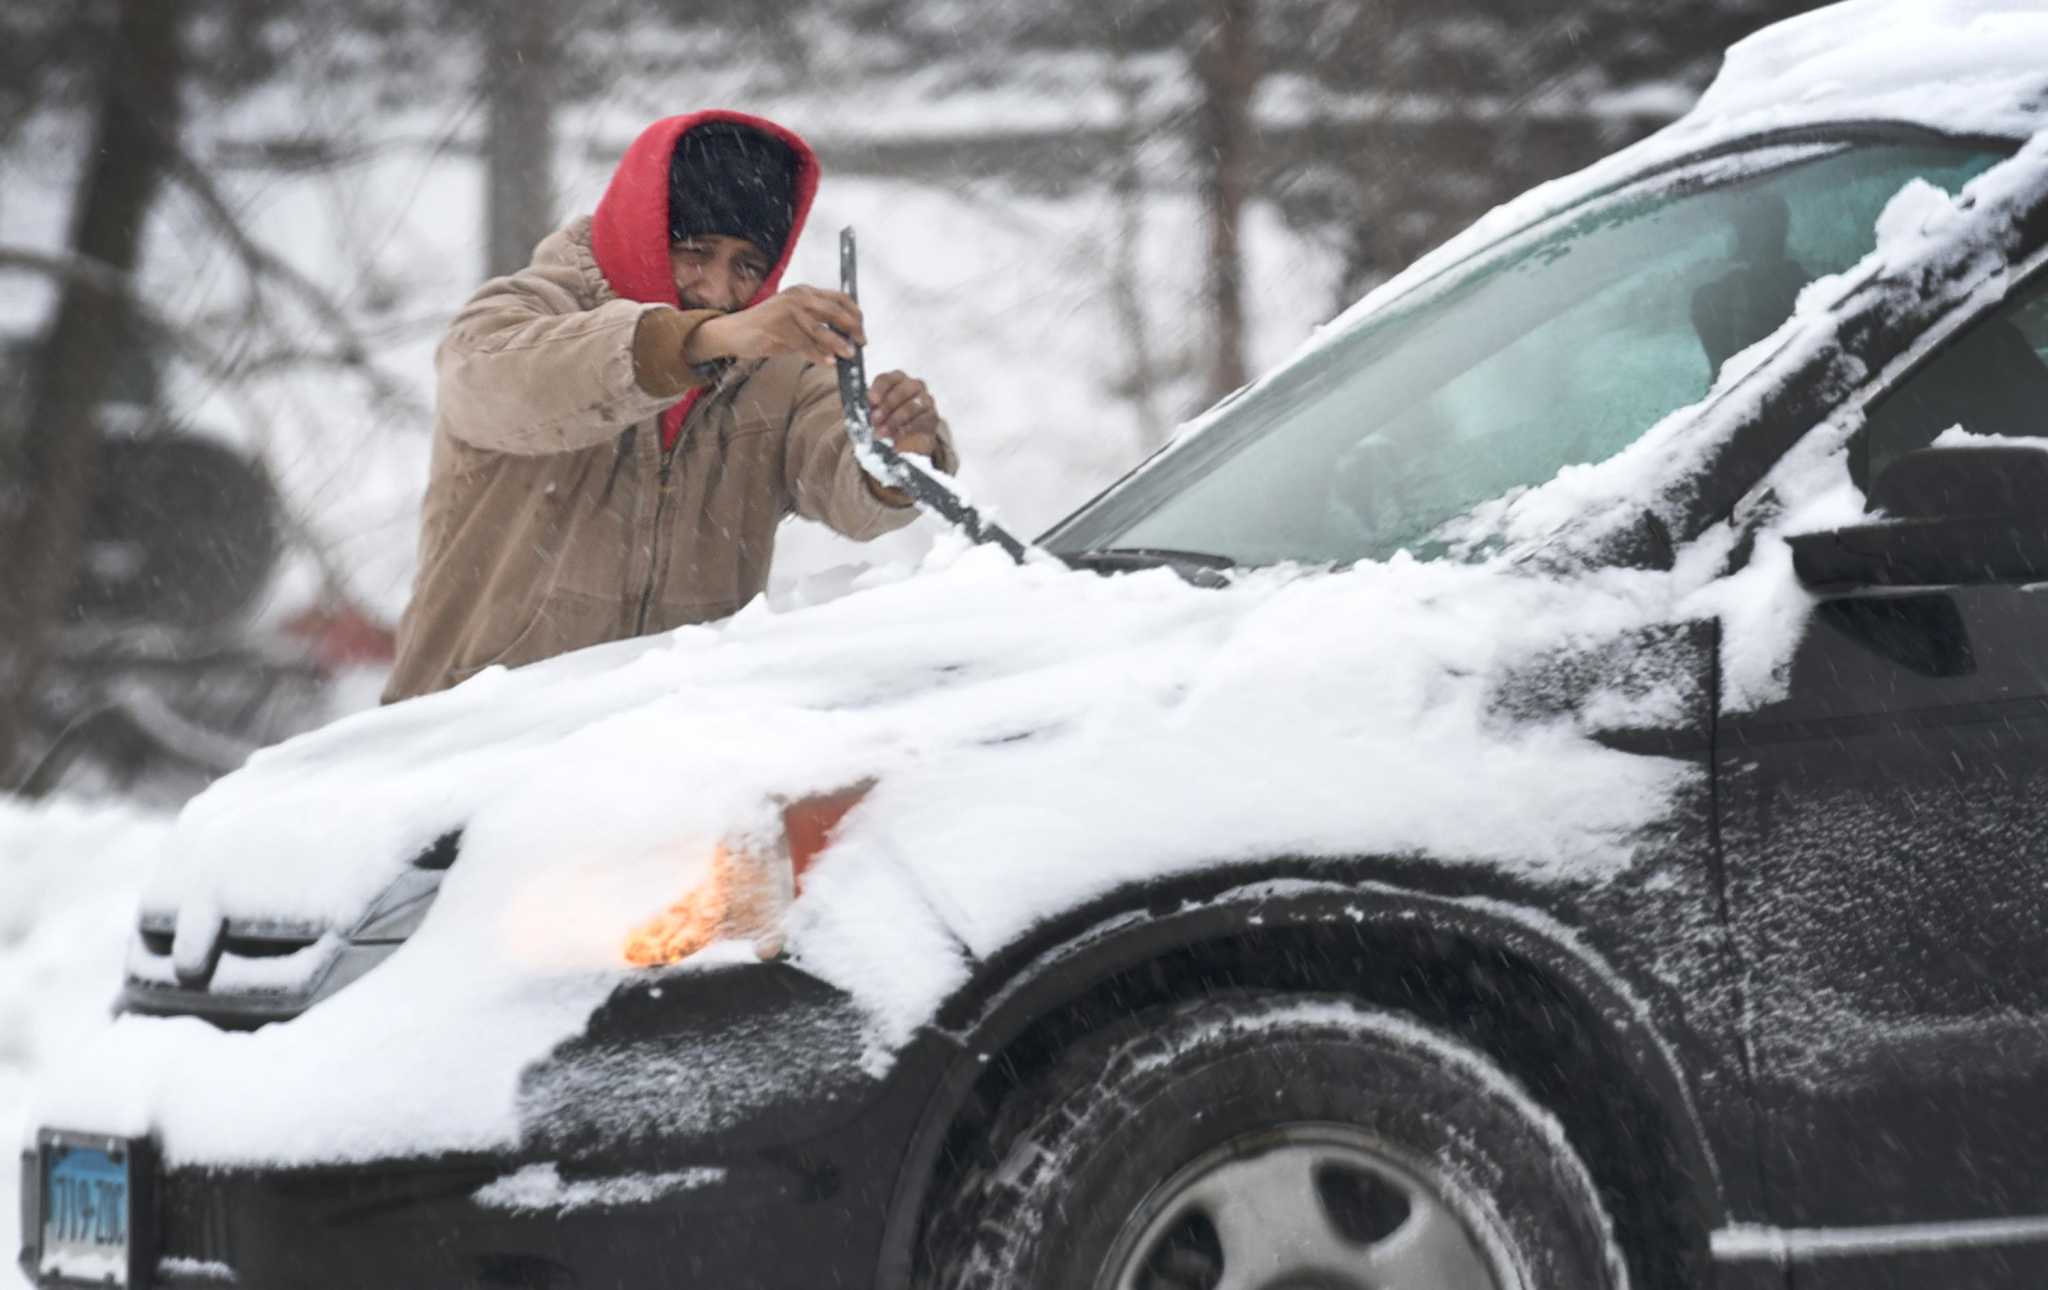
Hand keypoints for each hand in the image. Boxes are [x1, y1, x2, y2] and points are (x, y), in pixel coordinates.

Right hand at [684, 286, 864, 366]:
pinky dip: (818, 355)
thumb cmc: (766, 326)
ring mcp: (788, 312)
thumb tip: (843, 341)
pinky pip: (805, 344)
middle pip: (834, 311)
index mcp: (804, 291)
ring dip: (837, 343)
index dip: (854, 313)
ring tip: (848, 354)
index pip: (838, 297)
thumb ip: (816, 325)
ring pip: (821, 329)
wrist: (734, 331)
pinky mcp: (779, 329)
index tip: (861, 329)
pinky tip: (828, 362)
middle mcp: (797, 298)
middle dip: (852, 328)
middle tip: (861, 342)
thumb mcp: (793, 319)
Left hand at [870, 370, 941, 460]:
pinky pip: (922, 420)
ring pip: (912, 406)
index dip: (880, 388)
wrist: (907, 436)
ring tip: (883, 432)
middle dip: (887, 405)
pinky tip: (898, 435)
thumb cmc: (888, 417)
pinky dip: (908, 428)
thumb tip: (870, 409)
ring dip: (895, 420)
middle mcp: (914, 386)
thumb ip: (872, 407)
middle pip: (902, 390)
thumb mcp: (876, 411)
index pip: (888, 379)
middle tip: (875, 420)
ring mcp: (926, 400)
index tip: (872, 400)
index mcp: (896, 380)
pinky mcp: (932, 416)